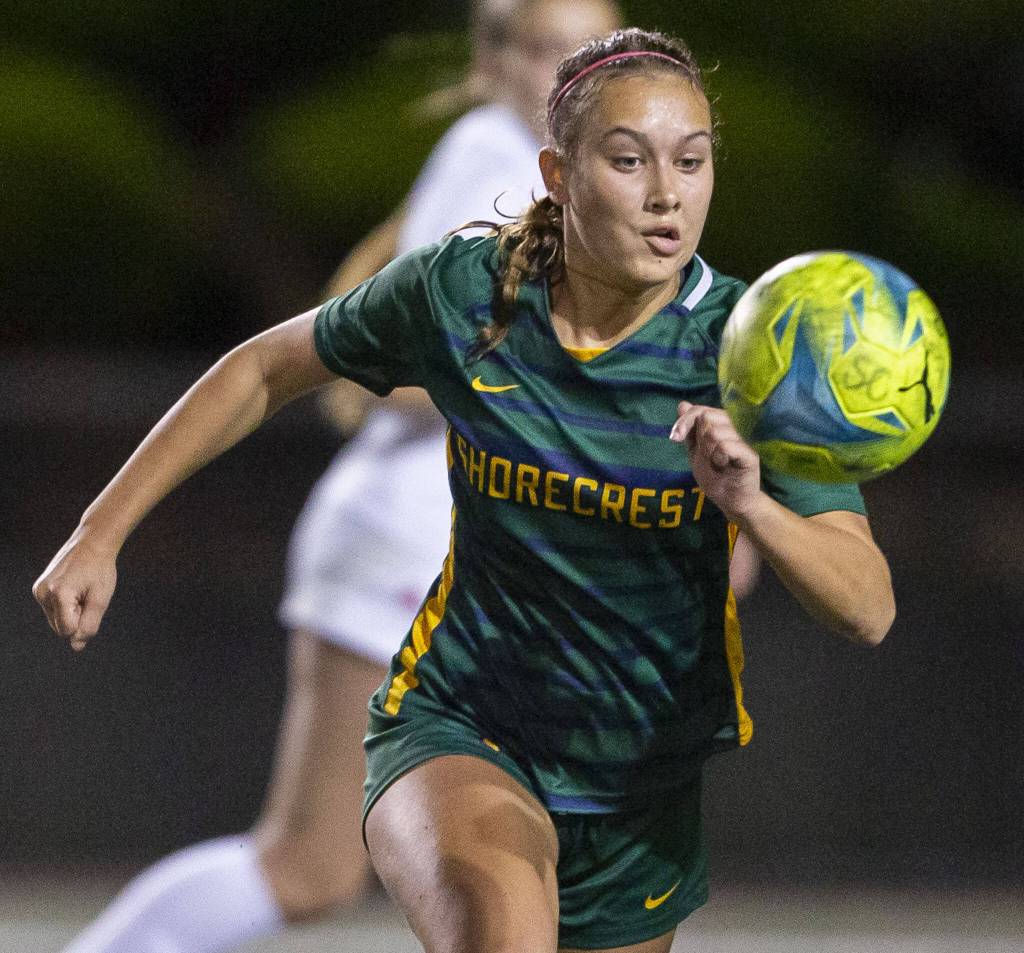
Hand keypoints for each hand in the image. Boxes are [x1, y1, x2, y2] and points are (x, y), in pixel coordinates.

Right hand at [32, 531, 117, 651]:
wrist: (92, 543)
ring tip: (82, 591)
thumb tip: (76, 647)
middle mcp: (43, 593)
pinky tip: (75, 588)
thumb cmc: (100, 570)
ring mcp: (38, 591)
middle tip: (88, 596)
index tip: (91, 602)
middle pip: (60, 628)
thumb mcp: (101, 599)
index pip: (67, 631)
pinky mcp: (39, 589)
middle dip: (77, 618)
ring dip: (72, 613)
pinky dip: (66, 606)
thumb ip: (89, 625)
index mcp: (58, 595)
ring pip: (56, 621)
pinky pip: (53, 610)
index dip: (83, 623)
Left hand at [669, 401, 761, 522]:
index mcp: (722, 424)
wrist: (730, 500)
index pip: (700, 410)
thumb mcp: (696, 452)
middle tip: (706, 456)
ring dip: (709, 451)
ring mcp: (745, 439)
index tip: (675, 438)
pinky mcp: (750, 455)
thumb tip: (682, 404)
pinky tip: (724, 465)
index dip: (685, 421)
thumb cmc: (715, 475)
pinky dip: (719, 457)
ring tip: (718, 463)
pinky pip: (726, 446)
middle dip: (699, 439)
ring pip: (715, 432)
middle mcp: (736, 426)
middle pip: (707, 417)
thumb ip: (689, 430)